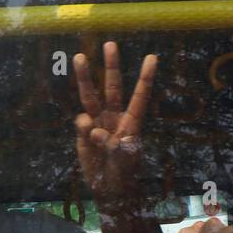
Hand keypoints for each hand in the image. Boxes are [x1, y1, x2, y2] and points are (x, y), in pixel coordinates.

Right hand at [73, 42, 156, 202]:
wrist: (108, 189)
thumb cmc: (124, 173)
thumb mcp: (125, 158)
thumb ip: (112, 142)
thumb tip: (93, 127)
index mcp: (131, 121)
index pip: (140, 95)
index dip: (145, 77)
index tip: (152, 57)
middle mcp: (114, 117)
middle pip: (112, 87)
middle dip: (111, 65)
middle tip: (110, 44)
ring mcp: (97, 123)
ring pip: (90, 96)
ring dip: (86, 77)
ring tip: (80, 57)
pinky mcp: (83, 133)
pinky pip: (81, 123)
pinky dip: (84, 128)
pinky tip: (90, 140)